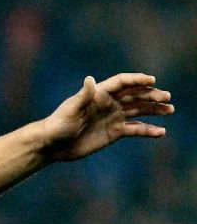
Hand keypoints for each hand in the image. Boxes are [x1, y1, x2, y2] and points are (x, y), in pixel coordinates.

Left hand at [39, 73, 173, 161]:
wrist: (53, 145)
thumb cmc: (58, 124)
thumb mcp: (70, 110)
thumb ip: (83, 96)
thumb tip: (91, 79)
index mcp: (99, 94)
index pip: (122, 83)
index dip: (137, 80)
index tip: (152, 81)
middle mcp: (109, 103)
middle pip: (135, 95)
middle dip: (151, 95)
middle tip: (166, 98)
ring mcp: (113, 117)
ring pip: (139, 110)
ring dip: (155, 109)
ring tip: (169, 110)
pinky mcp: (114, 132)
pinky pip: (135, 129)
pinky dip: (148, 130)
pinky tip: (160, 132)